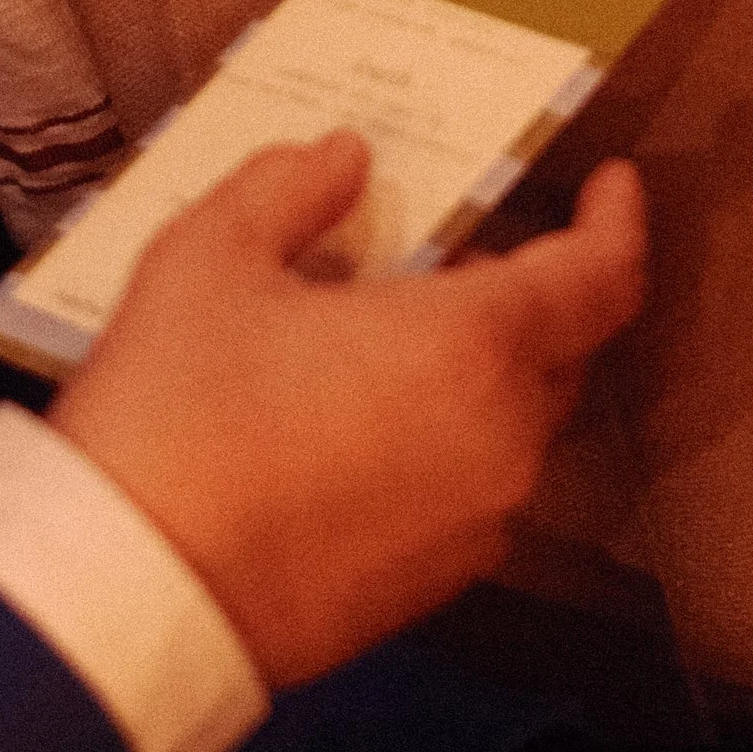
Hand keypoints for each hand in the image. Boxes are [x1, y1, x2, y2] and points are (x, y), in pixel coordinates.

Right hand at [52, 135, 647, 688]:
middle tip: (457, 253)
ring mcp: (474, 526)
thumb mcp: (210, 259)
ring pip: (513, 427)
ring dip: (479, 374)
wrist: (134, 594)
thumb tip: (342, 156)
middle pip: (561, 352)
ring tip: (390, 338)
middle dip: (530, 296)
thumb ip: (289, 187)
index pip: (600, 278)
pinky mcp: (431, 589)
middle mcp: (501, 441)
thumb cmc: (177, 412)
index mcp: (473, 346)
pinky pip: (468, 493)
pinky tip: (357, 427)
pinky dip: (443, 445)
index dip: (618, 223)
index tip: (613, 184)